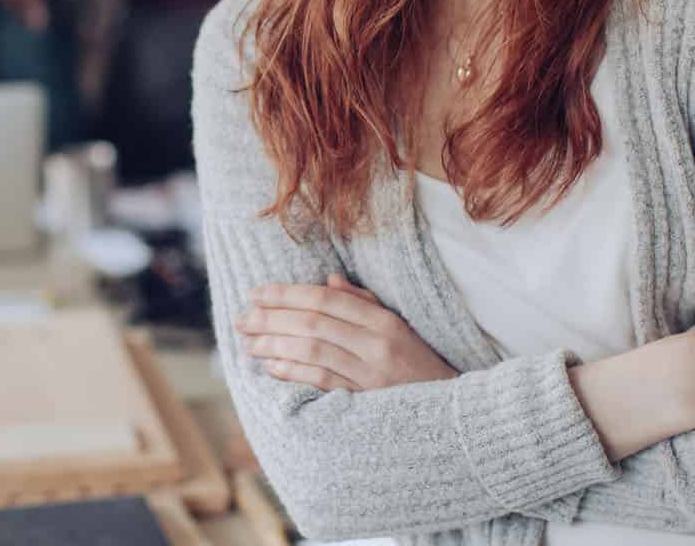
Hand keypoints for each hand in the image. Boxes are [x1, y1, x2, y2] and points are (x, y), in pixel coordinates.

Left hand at [235, 274, 457, 391]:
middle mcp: (376, 344)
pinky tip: (271, 367)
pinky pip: (323, 382)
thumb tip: (329, 280)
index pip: (325, 299)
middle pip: (313, 323)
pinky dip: (293, 372)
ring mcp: (371, 374)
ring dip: (275, 345)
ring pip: (313, 351)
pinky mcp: (365, 402)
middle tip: (242, 318)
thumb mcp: (399, 327)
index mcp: (383, 321)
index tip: (256, 293)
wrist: (452, 414)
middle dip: (271, 318)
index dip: (286, 294)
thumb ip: (363, 303)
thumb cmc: (420, 365)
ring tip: (249, 343)